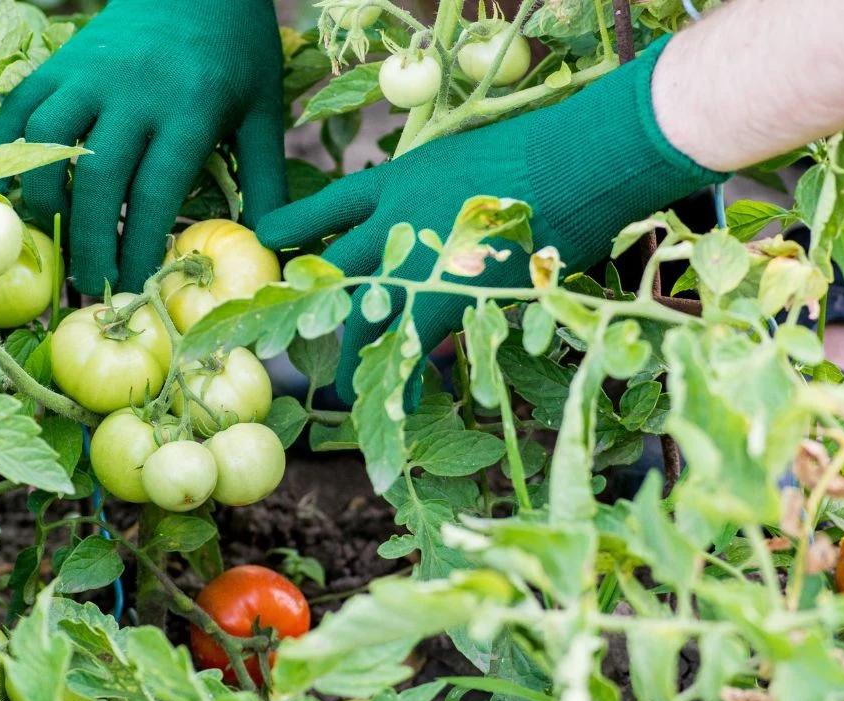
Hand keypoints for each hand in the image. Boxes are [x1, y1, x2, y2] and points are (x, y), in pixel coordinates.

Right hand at [0, 0, 287, 295]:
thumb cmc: (237, 52)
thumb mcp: (263, 113)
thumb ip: (267, 182)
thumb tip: (270, 250)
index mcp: (191, 106)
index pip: (156, 191)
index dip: (138, 248)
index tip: (132, 288)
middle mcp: (135, 88)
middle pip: (100, 177)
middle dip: (91, 240)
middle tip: (91, 281)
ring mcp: (92, 70)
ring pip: (49, 140)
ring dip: (46, 197)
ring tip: (55, 235)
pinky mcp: (62, 59)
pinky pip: (23, 107)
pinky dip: (12, 149)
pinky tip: (22, 188)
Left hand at [257, 37, 723, 405]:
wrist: (577, 162)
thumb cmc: (540, 154)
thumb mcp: (471, 161)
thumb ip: (437, 193)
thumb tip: (426, 225)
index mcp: (398, 183)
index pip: (329, 205)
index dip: (294, 225)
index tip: (266, 236)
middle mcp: (395, 222)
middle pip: (334, 271)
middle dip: (311, 310)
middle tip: (296, 340)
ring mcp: (416, 262)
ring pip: (364, 319)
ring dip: (354, 358)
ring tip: (347, 391)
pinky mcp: (448, 297)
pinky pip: (412, 349)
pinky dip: (405, 379)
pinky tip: (398, 403)